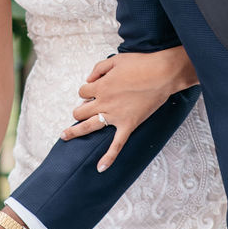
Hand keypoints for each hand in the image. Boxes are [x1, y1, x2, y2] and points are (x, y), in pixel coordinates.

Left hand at [63, 49, 195, 171]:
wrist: (163, 74)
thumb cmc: (141, 64)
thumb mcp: (114, 60)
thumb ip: (98, 69)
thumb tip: (88, 80)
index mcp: (100, 86)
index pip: (82, 91)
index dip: (86, 90)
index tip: (94, 89)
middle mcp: (104, 102)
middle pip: (80, 110)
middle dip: (80, 109)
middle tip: (86, 109)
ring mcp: (115, 116)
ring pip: (88, 126)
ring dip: (75, 131)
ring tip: (64, 136)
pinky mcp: (128, 125)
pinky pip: (116, 145)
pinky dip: (108, 157)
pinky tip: (100, 168)